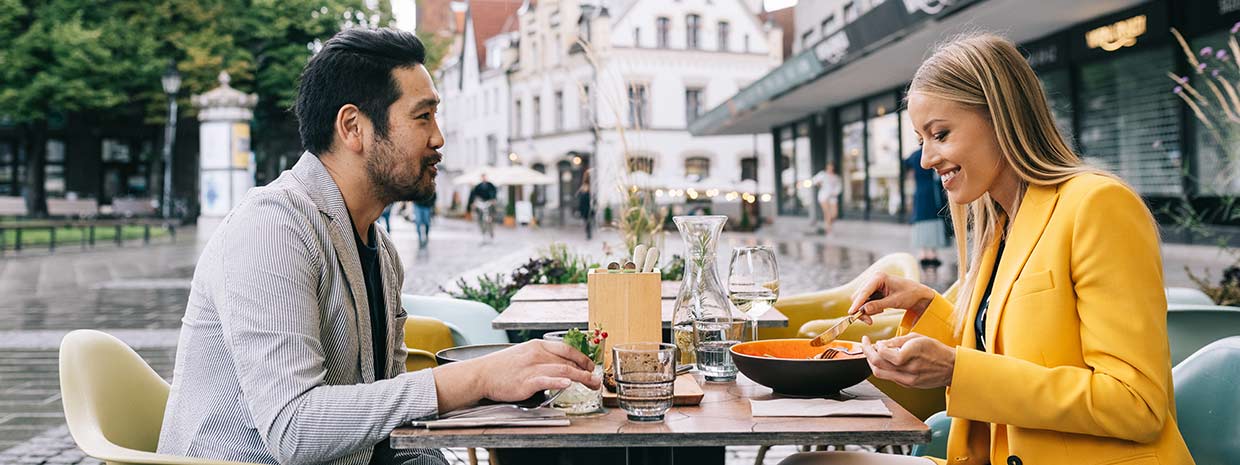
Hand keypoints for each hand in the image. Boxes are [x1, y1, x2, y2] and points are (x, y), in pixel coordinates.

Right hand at [434, 339, 599, 410]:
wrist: (482, 374)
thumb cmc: (502, 366)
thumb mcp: (523, 354)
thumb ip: (541, 358)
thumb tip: (559, 366)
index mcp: (537, 345)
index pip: (566, 349)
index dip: (582, 357)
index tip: (591, 366)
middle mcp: (537, 354)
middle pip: (568, 361)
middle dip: (586, 371)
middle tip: (596, 380)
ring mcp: (532, 368)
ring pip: (563, 370)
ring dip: (581, 378)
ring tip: (591, 383)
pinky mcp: (526, 382)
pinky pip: (546, 381)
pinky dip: (559, 382)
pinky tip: (569, 384)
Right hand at [847, 272, 934, 323]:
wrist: (918, 295)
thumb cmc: (910, 295)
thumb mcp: (895, 301)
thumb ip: (878, 305)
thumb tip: (864, 310)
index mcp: (879, 277)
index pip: (864, 292)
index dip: (857, 303)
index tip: (852, 313)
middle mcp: (873, 279)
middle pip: (858, 297)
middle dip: (862, 310)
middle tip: (869, 321)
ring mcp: (872, 285)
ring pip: (860, 301)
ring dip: (867, 310)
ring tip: (881, 312)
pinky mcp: (873, 292)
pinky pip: (865, 302)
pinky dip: (870, 309)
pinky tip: (881, 310)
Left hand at [860, 334, 954, 388]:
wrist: (951, 368)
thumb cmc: (936, 350)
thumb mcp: (917, 338)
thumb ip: (896, 341)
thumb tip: (880, 344)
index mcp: (911, 354)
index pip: (883, 354)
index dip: (874, 347)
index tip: (872, 341)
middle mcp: (908, 370)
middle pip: (878, 365)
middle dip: (867, 354)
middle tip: (865, 345)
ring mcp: (908, 380)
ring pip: (881, 374)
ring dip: (872, 363)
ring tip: (872, 353)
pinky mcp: (908, 385)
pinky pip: (889, 378)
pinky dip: (883, 369)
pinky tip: (884, 361)